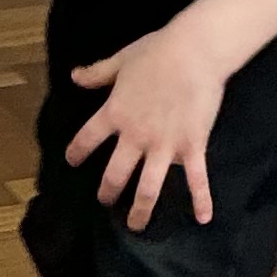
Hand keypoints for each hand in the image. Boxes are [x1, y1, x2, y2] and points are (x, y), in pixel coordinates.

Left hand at [67, 16, 230, 230]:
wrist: (194, 51)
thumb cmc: (157, 51)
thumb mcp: (121, 60)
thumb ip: (97, 73)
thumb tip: (74, 77)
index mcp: (115, 113)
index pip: (87, 139)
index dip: (77, 152)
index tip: (72, 162)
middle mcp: (136, 136)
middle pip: (115, 174)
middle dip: (108, 192)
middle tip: (105, 202)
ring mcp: (164, 146)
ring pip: (148, 188)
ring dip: (141, 210)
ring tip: (135, 225)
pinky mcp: (192, 146)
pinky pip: (196, 179)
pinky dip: (201, 200)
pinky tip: (203, 218)